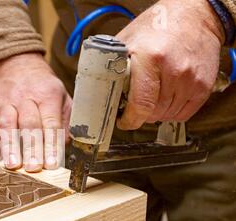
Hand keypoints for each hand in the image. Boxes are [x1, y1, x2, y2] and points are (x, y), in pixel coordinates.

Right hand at [0, 53, 71, 171]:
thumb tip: (65, 144)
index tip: (52, 164)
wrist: (18, 64)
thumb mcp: (62, 97)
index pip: (50, 123)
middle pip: (29, 125)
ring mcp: (7, 102)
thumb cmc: (43, 87)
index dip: (51, 145)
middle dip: (31, 148)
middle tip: (33, 168)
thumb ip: (65, 121)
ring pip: (7, 125)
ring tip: (12, 165)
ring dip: (10, 147)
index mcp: (47, 95)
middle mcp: (26, 98)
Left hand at [116, 0, 224, 129]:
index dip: (130, 120)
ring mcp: (191, 79)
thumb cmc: (158, 26)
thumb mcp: (128, 40)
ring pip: (167, 115)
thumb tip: (99, 89)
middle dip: (140, 114)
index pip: (140, 104)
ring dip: (156, 113)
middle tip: (135, 105)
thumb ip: (114, 65)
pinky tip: (166, 98)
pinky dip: (172, 111)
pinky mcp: (203, 85)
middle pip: (153, 113)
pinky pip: (184, 114)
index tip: (123, 121)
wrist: (195, 16)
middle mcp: (174, 70)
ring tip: (151, 97)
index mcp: (150, 58)